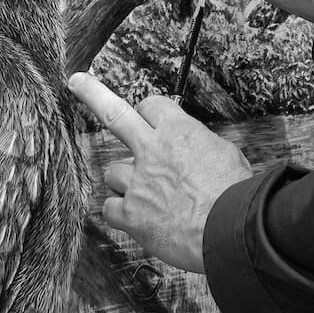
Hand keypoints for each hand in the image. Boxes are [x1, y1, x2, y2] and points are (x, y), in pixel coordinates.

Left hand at [67, 73, 252, 274]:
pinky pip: (110, 208)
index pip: (151, 106)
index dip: (148, 112)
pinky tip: (135, 219)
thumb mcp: (227, 155)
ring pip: (112, 172)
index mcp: (179, 132)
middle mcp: (152, 151)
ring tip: (149, 198)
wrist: (231, 231)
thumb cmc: (236, 195)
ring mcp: (137, 182)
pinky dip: (120, 213)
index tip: (145, 116)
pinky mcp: (130, 213)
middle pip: (114, 114)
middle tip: (76, 82)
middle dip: (93, 93)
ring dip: (125, 182)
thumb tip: (196, 147)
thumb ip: (200, 146)